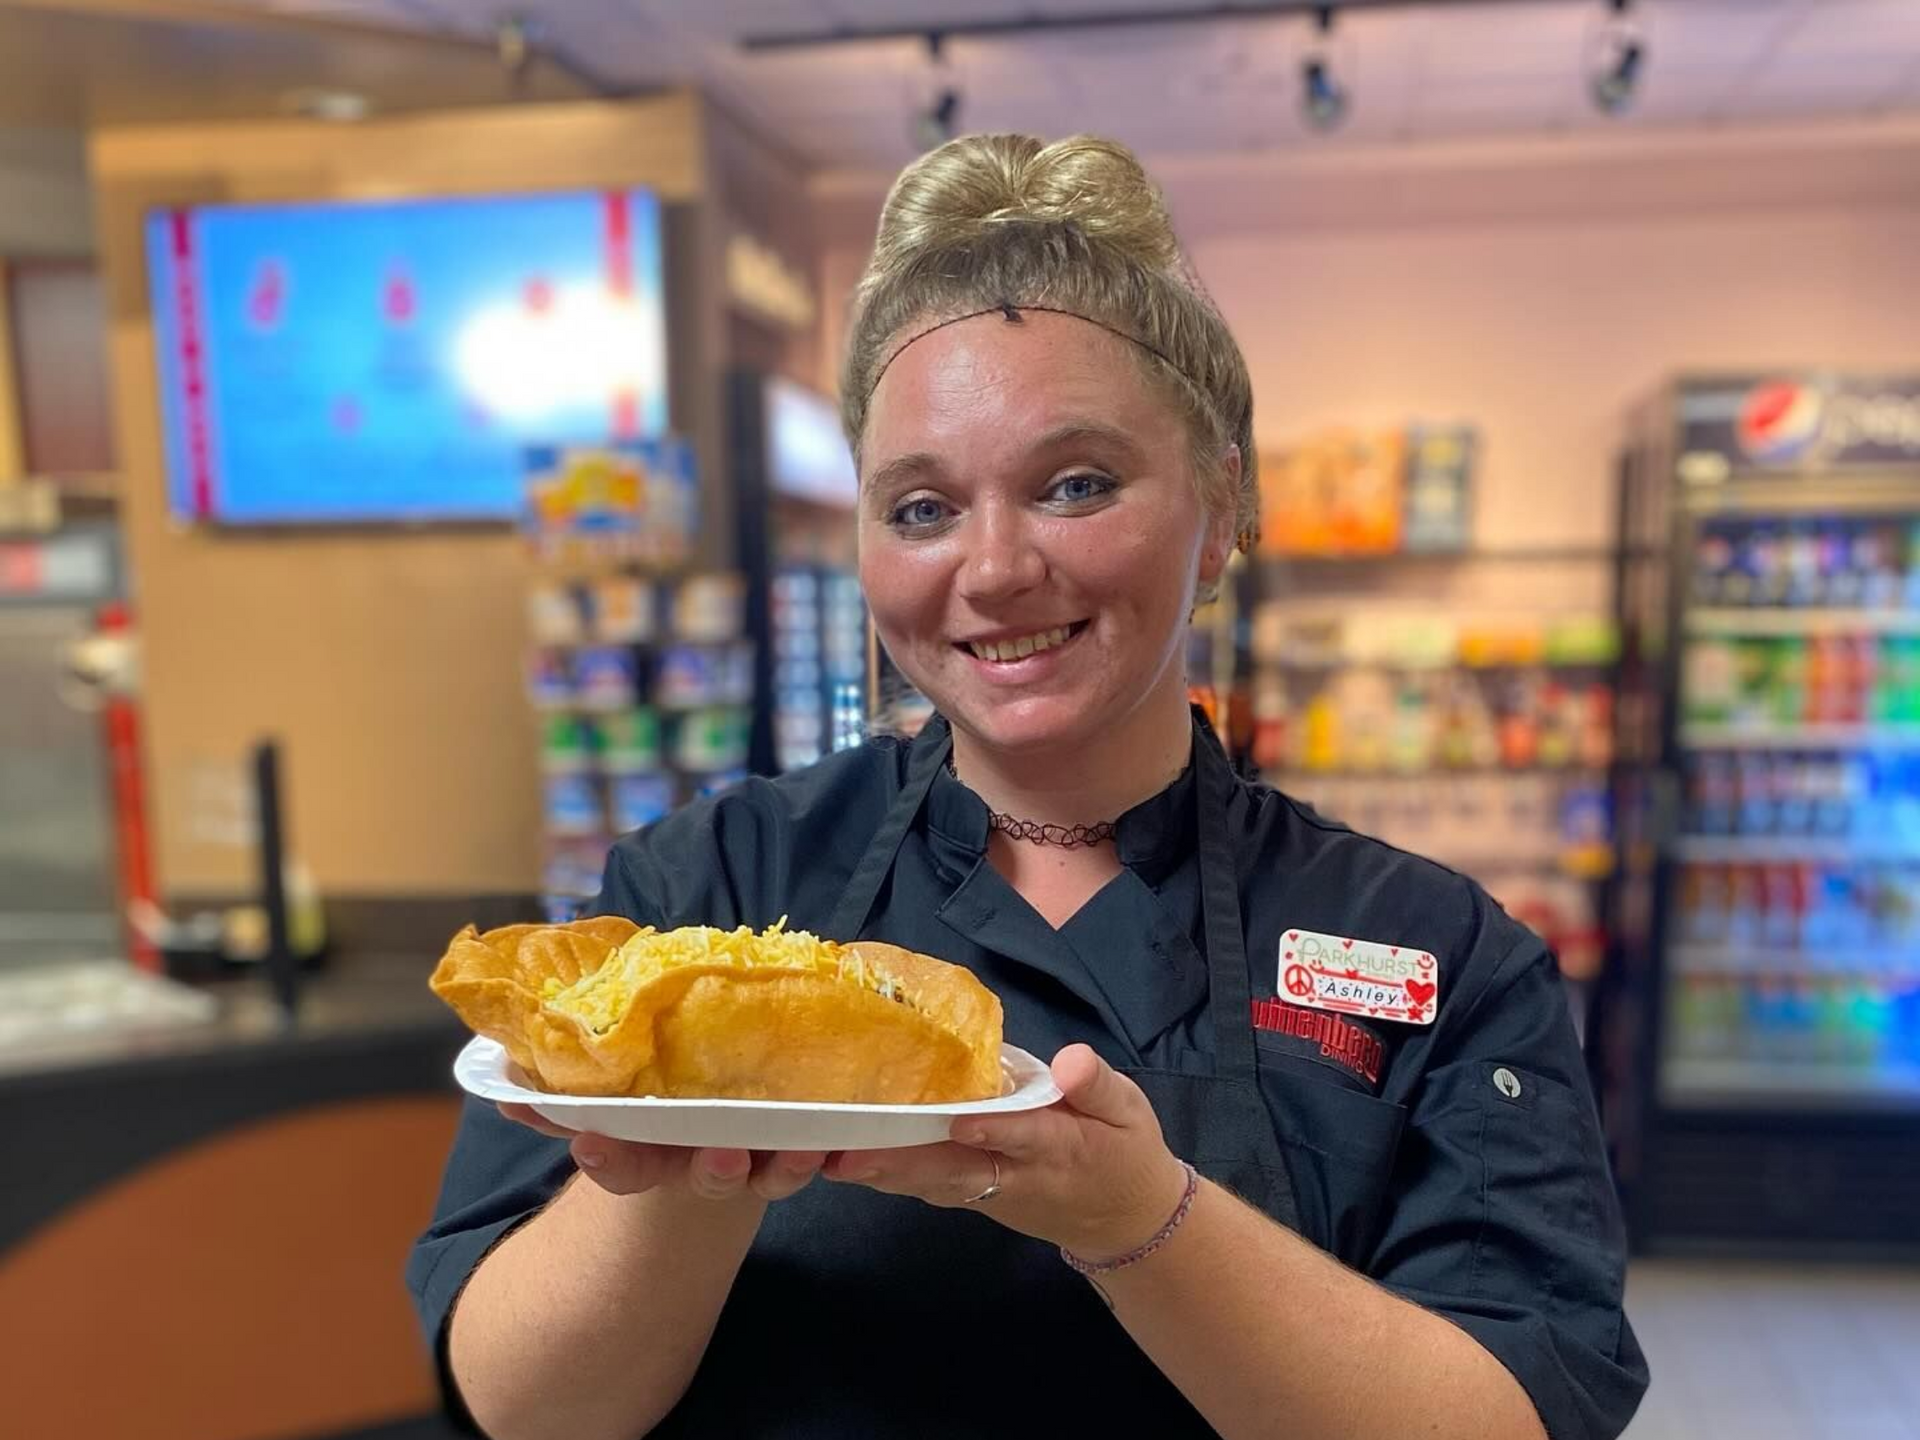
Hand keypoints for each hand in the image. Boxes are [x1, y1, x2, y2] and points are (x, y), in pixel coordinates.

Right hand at [496, 1103, 824, 1201]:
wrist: (727, 1105)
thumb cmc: (660, 1091)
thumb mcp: (609, 1094)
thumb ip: (556, 1094)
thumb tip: (502, 1089)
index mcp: (654, 1148)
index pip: (624, 1160)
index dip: (609, 1155)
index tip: (592, 1145)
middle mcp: (706, 1159)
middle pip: (708, 1174)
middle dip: (713, 1168)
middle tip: (722, 1151)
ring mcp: (759, 1156)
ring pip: (772, 1171)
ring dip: (784, 1166)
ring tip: (800, 1151)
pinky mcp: (803, 1143)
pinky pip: (821, 1152)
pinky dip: (835, 1150)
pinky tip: (847, 1143)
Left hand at [822, 1044, 1189, 1259]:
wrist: (1124, 1221)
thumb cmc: (1124, 1151)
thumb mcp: (1129, 1111)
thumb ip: (1097, 1086)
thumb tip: (1073, 1059)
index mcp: (1061, 1147)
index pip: (1023, 1137)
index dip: (991, 1129)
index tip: (958, 1120)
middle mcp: (1017, 1176)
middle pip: (957, 1170)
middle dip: (904, 1162)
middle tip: (848, 1153)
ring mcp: (993, 1193)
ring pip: (936, 1184)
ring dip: (887, 1174)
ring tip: (833, 1159)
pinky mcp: (976, 1198)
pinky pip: (932, 1188)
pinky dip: (895, 1178)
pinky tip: (853, 1163)